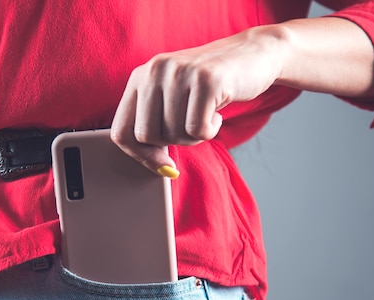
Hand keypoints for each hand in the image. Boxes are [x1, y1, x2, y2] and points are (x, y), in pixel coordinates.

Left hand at [110, 25, 284, 176]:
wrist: (252, 55)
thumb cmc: (208, 86)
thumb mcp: (172, 100)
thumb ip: (156, 128)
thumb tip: (160, 170)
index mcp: (140, 77)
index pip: (121, 131)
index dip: (139, 155)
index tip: (162, 164)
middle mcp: (154, 71)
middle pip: (147, 136)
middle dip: (172, 142)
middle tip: (190, 126)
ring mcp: (179, 73)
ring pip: (174, 134)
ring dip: (195, 136)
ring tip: (205, 114)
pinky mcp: (206, 80)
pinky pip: (197, 130)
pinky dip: (210, 130)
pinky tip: (217, 113)